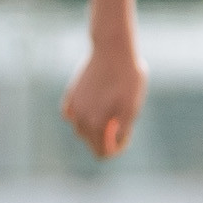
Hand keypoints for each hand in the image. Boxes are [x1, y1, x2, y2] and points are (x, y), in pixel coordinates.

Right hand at [62, 43, 147, 159]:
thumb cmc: (127, 79)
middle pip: (91, 142)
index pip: (102, 152)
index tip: (126, 135)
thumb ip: (122, 130)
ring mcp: (73, 106)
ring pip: (81, 129)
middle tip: (122, 123)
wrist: (112, 50)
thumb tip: (114, 143)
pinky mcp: (70, 95)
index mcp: (96, 124)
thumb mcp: (132, 106)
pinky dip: (81, 116)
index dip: (116, 149)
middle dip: (106, 139)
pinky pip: (72, 115)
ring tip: (111, 112)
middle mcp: (80, 118)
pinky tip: (92, 108)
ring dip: (94, 127)